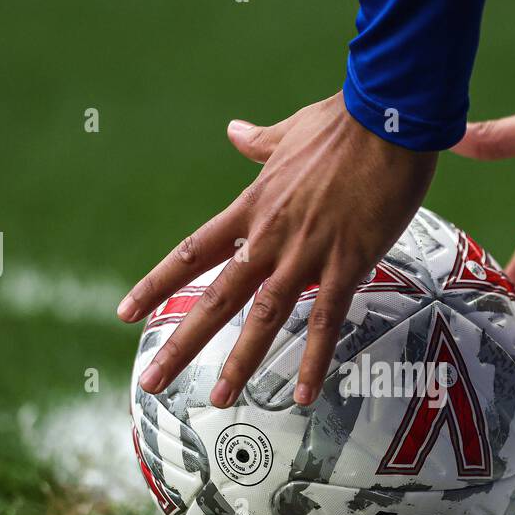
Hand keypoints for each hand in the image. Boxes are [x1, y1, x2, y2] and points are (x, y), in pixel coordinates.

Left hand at [119, 93, 436, 405]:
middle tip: (152, 381)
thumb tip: (234, 131)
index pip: (193, 252)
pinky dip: (313, 360)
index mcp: (253, 207)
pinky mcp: (347, 262)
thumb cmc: (344, 122)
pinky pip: (327, 321)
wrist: (388, 116)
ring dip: (241, 361)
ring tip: (220, 398)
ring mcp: (307, 252)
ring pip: (265, 317)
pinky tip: (302, 394)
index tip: (126, 313)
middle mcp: (270, 236)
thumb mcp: (291, 132)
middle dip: (181, 343)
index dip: (157, 284)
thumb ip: (260, 143)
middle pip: (216, 298)